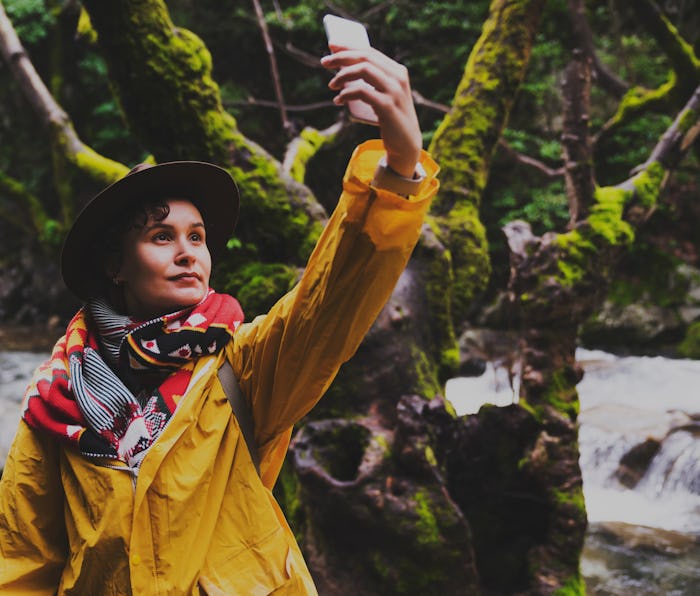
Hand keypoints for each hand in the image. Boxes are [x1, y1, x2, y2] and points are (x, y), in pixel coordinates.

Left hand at [321, 48, 421, 177]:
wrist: (406, 144)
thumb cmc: (391, 119)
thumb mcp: (387, 96)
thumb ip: (375, 83)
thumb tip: (347, 71)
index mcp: (397, 71)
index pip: (370, 52)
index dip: (349, 46)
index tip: (331, 46)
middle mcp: (397, 77)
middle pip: (365, 57)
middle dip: (342, 57)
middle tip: (324, 62)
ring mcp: (394, 91)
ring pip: (364, 70)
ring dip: (343, 75)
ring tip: (331, 85)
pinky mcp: (387, 106)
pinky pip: (362, 92)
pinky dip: (347, 93)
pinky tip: (338, 100)